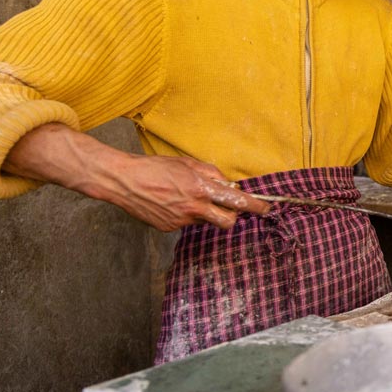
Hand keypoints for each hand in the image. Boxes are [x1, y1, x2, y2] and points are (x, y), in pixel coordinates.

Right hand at [3, 122, 269, 231]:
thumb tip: (228, 186)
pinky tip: (170, 202)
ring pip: (205, 221)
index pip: (237, 201)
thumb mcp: (187, 163)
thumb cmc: (156, 167)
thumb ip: (211, 174)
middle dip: (232, 216)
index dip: (255, 207)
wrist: (124, 181)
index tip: (267, 210)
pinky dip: (185, 214)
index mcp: (201, 187)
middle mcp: (194, 206)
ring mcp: (181, 220)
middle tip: (229, 207)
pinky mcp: (169, 228)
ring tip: (185, 196)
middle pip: (228, 222)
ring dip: (204, 212)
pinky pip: (186, 223)